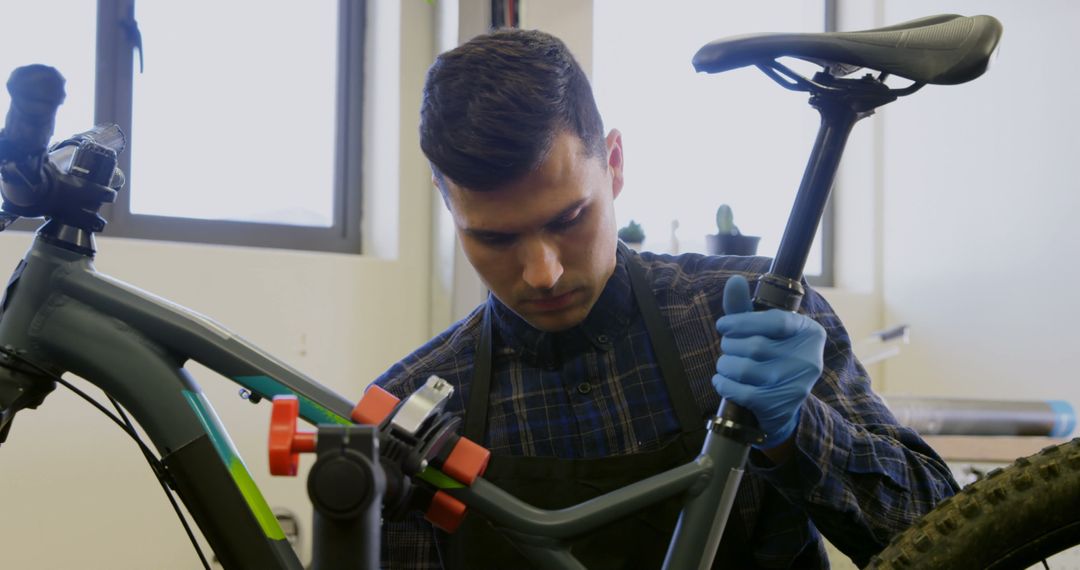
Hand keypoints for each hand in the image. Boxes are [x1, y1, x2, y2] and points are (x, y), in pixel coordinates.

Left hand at [711, 275, 824, 448]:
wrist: (783, 407)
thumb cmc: (771, 358)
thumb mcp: (763, 331)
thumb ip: (746, 308)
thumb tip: (733, 280)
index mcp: (809, 332)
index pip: (774, 320)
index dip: (742, 321)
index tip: (723, 325)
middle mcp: (808, 358)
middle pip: (755, 346)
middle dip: (730, 345)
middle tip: (728, 348)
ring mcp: (797, 384)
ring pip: (745, 368)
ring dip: (725, 365)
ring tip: (726, 364)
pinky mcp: (781, 405)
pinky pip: (741, 392)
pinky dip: (724, 384)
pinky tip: (722, 380)